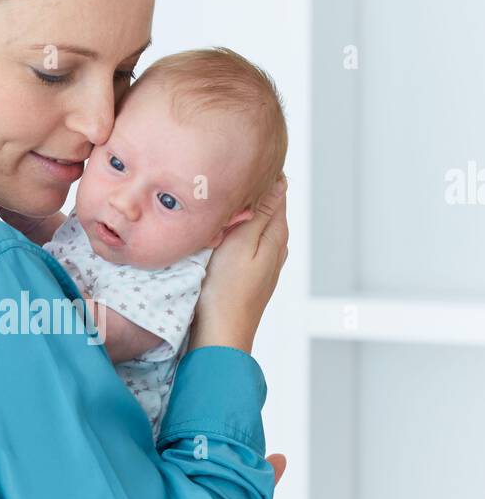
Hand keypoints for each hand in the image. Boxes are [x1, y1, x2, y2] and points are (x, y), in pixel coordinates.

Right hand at [190, 176, 288, 353]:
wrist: (219, 336)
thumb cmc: (224, 292)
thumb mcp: (241, 243)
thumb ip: (260, 213)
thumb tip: (279, 182)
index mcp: (276, 234)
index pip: (277, 191)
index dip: (261, 174)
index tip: (239, 162)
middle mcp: (275, 247)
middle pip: (266, 207)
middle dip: (250, 191)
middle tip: (225, 176)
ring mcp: (263, 263)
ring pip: (255, 225)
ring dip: (241, 212)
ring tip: (221, 198)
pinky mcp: (249, 275)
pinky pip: (245, 242)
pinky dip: (236, 231)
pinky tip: (221, 231)